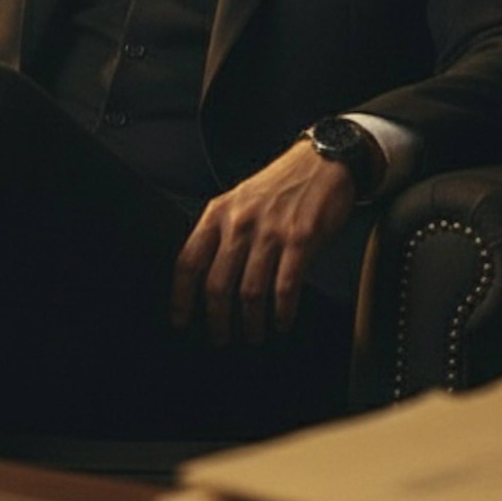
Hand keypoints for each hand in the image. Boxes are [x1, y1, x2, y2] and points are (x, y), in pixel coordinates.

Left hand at [170, 138, 357, 345]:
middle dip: (217, 320)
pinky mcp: (300, 239)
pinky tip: (282, 321)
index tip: (180, 321)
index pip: (188, 262)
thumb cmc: (278, 186)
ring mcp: (270, 232)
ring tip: (254, 335)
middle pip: (217, 285)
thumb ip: (220, 232)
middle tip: (221, 338)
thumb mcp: (238, 201)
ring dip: (251, 322)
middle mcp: (240, 223)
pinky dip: (282, 312)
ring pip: (250, 292)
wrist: (322, 162)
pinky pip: (285, 287)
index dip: (181, 297)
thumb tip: (203, 277)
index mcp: (218, 213)